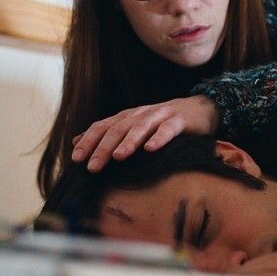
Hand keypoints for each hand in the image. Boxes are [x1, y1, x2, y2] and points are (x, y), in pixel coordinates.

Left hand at [71, 95, 219, 170]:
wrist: (200, 108)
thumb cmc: (164, 122)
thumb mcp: (134, 126)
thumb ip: (107, 133)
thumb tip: (76, 141)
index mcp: (128, 117)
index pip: (103, 127)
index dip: (88, 141)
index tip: (76, 159)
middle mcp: (141, 114)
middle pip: (118, 129)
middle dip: (103, 147)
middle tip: (92, 167)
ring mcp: (161, 115)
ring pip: (141, 127)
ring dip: (128, 142)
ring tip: (119, 157)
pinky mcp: (180, 120)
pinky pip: (168, 129)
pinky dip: (159, 138)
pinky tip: (151, 149)